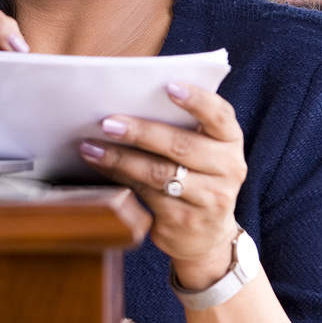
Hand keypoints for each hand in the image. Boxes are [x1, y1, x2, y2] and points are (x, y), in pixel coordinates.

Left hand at [79, 83, 246, 289]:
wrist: (208, 236)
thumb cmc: (197, 176)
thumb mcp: (202, 151)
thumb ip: (181, 127)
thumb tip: (128, 102)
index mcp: (230, 142)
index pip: (219, 115)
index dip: (196, 100)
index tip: (168, 86)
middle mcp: (228, 169)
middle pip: (180, 146)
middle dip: (140, 132)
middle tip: (107, 123)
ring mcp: (208, 199)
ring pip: (158, 173)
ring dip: (119, 158)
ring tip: (91, 147)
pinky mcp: (184, 221)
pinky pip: (145, 195)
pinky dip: (118, 178)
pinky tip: (99, 167)